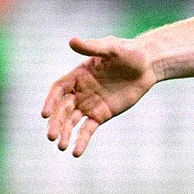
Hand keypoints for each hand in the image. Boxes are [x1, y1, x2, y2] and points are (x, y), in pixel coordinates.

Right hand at [41, 36, 157, 156]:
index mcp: (77, 75)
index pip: (58, 90)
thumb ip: (93, 47)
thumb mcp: (112, 47)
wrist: (148, 65)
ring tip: (61, 146)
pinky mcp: (101, 114)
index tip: (45, 113)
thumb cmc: (129, 52)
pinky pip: (87, 129)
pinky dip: (81, 140)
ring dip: (65, 133)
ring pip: (72, 121)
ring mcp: (89, 104)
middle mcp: (79, 91)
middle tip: (51, 136)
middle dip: (56, 122)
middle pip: (62, 109)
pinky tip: (76, 152)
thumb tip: (72, 41)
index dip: (50, 101)